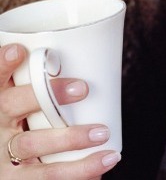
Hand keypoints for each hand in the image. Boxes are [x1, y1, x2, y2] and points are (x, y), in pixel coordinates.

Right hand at [0, 44, 120, 178]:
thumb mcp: (22, 105)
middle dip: (47, 95)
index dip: (1, 64)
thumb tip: (80, 52)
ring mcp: (3, 156)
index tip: (18, 51)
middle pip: (12, 106)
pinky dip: (78, 172)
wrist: (10, 166)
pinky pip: (47, 176)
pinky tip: (102, 164)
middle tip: (82, 88)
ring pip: (33, 145)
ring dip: (71, 139)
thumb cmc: (24, 127)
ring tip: (102, 132)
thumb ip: (42, 88)